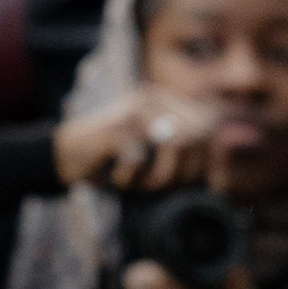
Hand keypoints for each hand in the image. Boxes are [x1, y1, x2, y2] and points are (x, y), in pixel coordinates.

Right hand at [54, 87, 219, 191]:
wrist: (66, 157)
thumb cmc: (117, 163)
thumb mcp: (157, 161)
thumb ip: (187, 162)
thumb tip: (222, 184)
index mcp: (169, 102)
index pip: (211, 124)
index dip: (214, 158)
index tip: (208, 187)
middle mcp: (155, 99)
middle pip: (199, 135)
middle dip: (187, 173)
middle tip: (162, 189)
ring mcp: (133, 110)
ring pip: (176, 144)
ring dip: (160, 177)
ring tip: (141, 186)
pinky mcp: (113, 128)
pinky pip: (139, 158)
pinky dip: (131, 178)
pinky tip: (119, 180)